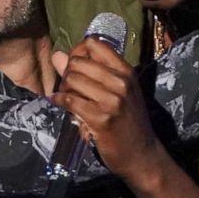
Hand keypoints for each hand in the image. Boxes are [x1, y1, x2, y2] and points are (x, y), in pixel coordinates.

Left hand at [50, 38, 160, 184]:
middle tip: (68, 87)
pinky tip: (58, 102)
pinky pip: (70, 101)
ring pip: (72, 79)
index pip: (93, 44)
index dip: (77, 52)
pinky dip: (59, 100)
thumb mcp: (117, 92)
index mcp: (126, 71)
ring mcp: (112, 100)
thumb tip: (57, 55)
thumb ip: (88, 72)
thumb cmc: (128, 122)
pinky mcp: (101, 118)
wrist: (141, 154)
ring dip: (64, 88)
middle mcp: (121, 82)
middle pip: (78, 62)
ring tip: (67, 97)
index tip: (74, 67)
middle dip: (67, 73)